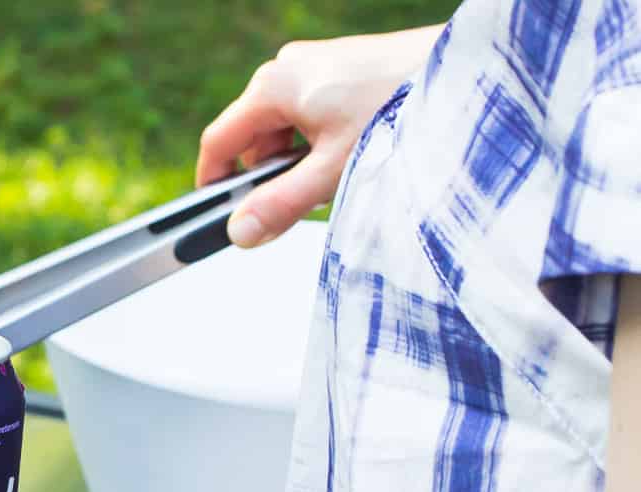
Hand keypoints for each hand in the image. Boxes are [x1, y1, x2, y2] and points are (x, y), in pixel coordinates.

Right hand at [199, 24, 444, 247]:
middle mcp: (287, 69)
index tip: (223, 216)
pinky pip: (310, 116)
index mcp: (273, 86)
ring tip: (342, 175)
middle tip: (305, 203)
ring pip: (284, 130)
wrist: (467, 73)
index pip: (219, 141)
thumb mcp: (334, 169)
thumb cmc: (402, 109)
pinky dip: (322, 143)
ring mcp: (315, 66)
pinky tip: (355, 154)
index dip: (215, 183)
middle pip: (253, 139)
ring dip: (301, 162)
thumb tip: (239, 233)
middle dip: (272, 176)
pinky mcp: (340, 70)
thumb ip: (281, 205)